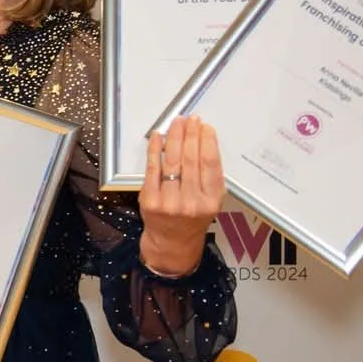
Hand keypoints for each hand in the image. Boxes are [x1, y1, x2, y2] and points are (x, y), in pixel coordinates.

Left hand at [140, 116, 224, 276]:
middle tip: (190, 119)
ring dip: (174, 138)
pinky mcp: (150, 200)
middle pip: (191, 159)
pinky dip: (154, 150)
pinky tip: (157, 137)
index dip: (208, 141)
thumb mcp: (211, 200)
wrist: (172, 241)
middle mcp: (192, 202)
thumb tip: (203, 140)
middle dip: (190, 135)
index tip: (205, 126)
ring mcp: (170, 202)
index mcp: (212, 200)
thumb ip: (209, 175)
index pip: (211, 164)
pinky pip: (152, 169)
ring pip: (172, 162)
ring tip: (176, 123)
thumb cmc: (193, 217)